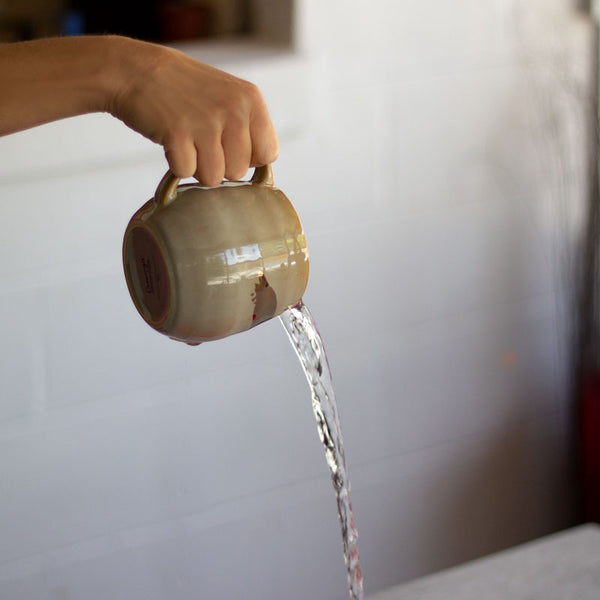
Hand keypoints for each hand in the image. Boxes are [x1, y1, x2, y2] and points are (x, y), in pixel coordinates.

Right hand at [108, 38, 278, 185]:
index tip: (228, 146)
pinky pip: (186, 173)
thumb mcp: (228, 97)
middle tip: (200, 140)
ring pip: (214, 178)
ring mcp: (206, 122)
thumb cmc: (184, 91)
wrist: (135, 70)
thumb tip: (262, 168)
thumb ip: (249, 128)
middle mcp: (233, 110)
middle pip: (238, 172)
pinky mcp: (178, 133)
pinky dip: (175, 164)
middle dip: (219, 165)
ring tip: (187, 140)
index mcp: (251, 100)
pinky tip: (171, 140)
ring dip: (197, 167)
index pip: (268, 155)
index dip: (247, 159)